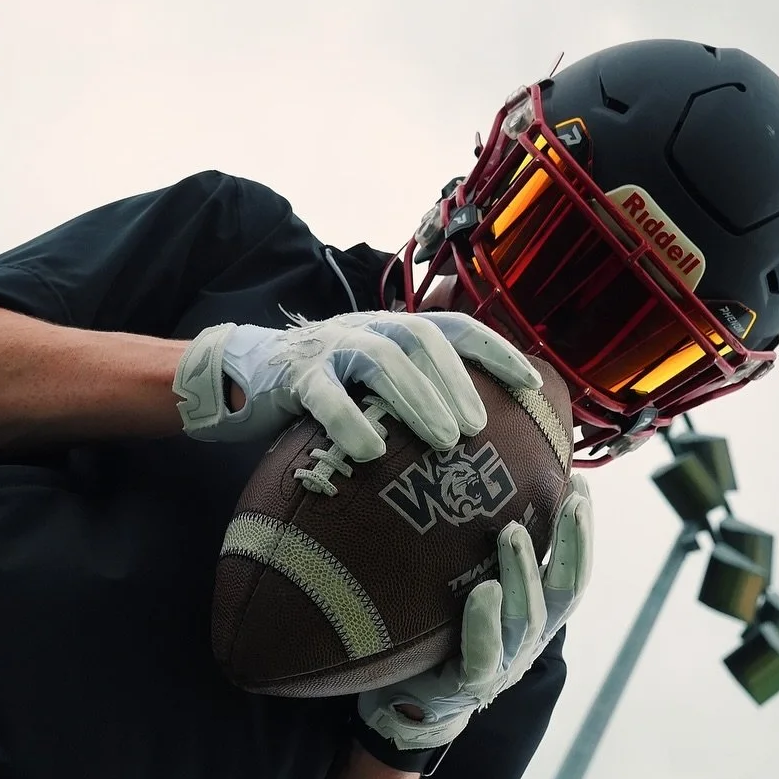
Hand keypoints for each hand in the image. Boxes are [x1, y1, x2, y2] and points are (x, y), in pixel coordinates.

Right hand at [171, 311, 540, 461]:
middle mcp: (366, 329)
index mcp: (392, 330)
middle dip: (456, 382)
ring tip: (445, 441)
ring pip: (379, 358)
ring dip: (418, 399)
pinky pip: (324, 395)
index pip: (453, 328)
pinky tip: (372, 451)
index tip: (533, 384)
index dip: (495, 351)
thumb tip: (481, 442)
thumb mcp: (374, 385)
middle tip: (479, 428)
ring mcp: (329, 348)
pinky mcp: (293, 377)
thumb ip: (416, 396)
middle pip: (421, 339)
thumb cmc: (326, 391)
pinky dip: (350, 420)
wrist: (245, 374)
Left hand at [357, 475, 592, 759]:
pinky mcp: (470, 684)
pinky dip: (486, 622)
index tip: (578, 481)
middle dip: (572, 542)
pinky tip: (484, 590)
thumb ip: (487, 548)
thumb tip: (489, 478)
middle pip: (565, 591)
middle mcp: (530, 639)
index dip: (581, 529)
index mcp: (537, 613)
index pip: (571, 569)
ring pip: (526, 618)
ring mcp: (504, 665)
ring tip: (512, 532)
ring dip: (523, 571)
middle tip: (571, 498)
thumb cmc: (442, 629)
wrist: (409, 697)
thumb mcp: (469, 581)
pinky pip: (484, 654)